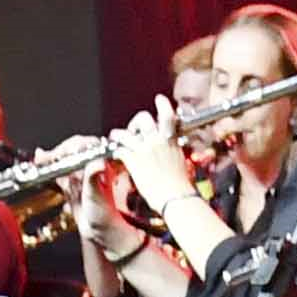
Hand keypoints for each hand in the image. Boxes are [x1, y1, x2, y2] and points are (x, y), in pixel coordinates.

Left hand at [112, 107, 206, 233]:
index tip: (159, 99)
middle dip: (135, 121)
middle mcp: (157, 142)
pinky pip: (120, 150)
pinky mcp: (133, 162)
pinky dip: (117, 151)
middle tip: (134, 128)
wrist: (175, 197)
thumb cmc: (181, 185)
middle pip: (143, 119)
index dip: (162, 104)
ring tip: (116, 136)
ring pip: (126, 133)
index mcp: (170, 141)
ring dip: (119, 134)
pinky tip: (116, 155)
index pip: (167, 115)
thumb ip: (173, 151)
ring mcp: (144, 150)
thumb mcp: (180, 161)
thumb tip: (171, 150)